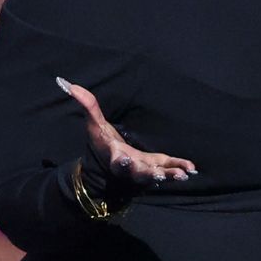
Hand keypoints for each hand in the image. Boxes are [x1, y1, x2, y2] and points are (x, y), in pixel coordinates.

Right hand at [57, 77, 195, 184]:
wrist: (108, 169)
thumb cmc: (102, 145)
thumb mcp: (95, 126)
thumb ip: (88, 106)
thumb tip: (69, 84)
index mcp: (115, 158)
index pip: (117, 161)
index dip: (121, 161)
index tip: (124, 158)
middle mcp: (131, 169)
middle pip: (140, 173)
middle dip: (149, 174)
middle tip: (160, 175)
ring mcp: (145, 171)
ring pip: (158, 175)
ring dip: (169, 175)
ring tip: (182, 175)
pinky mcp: (157, 168)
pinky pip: (169, 169)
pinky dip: (179, 168)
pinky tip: (191, 169)